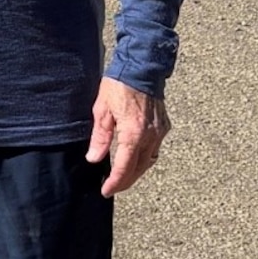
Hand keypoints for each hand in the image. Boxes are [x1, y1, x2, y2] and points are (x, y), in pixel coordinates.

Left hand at [87, 77, 169, 195]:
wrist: (141, 67)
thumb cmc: (119, 85)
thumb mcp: (102, 110)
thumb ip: (99, 137)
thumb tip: (94, 159)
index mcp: (133, 133)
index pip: (124, 167)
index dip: (115, 182)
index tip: (106, 191)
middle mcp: (150, 136)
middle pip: (139, 168)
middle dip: (125, 182)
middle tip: (112, 188)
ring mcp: (160, 132)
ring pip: (149, 161)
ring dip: (136, 171)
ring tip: (122, 177)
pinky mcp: (164, 126)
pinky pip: (155, 150)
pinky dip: (145, 158)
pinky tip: (135, 159)